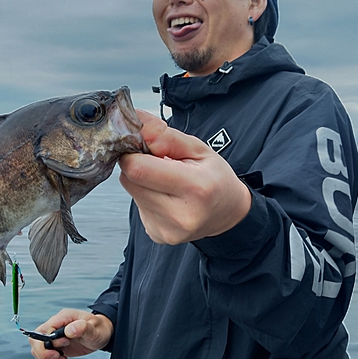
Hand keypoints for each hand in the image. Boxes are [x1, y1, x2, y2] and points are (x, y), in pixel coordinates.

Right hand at [29, 309, 112, 358]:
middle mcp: (56, 325)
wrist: (102, 334)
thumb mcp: (94, 328)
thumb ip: (82, 327)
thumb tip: (68, 330)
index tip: (64, 345)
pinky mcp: (56, 345)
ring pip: (37, 349)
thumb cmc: (99, 328)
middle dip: (43, 353)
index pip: (44, 329)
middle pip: (35, 339)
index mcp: (63, 317)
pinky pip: (44, 355)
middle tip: (58, 357)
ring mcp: (55, 336)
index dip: (49, 341)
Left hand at [119, 110, 251, 244]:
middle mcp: (180, 214)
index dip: (132, 152)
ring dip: (141, 181)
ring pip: (131, 192)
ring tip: (164, 180)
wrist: (228, 212)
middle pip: (129, 180)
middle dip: (136, 165)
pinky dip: (146, 196)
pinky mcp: (157, 235)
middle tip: (155, 162)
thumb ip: (165, 136)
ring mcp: (167, 229)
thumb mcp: (199, 148)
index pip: (138, 168)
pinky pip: (138, 207)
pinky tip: (164, 196)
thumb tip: (136, 124)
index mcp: (195, 188)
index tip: (140, 145)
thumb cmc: (216, 178)